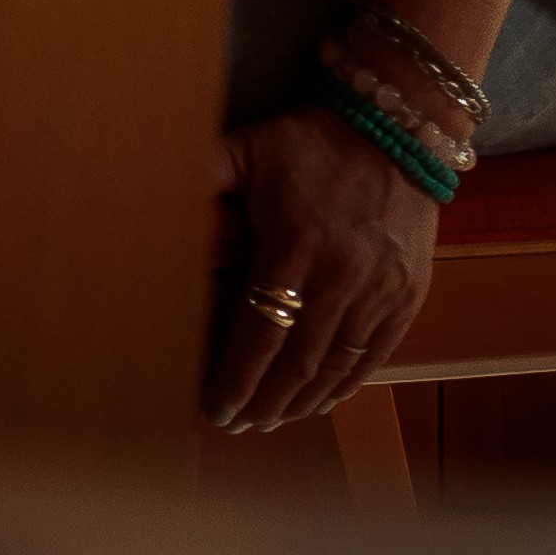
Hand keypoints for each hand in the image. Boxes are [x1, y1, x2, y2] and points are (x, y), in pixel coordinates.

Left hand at [208, 106, 437, 431]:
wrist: (397, 130)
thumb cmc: (309, 142)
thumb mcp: (247, 148)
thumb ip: (201, 174)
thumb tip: (147, 191)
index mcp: (293, 244)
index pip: (260, 331)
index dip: (237, 377)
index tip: (214, 406)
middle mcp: (342, 276)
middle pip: (297, 361)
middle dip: (264, 400)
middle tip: (236, 424)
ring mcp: (381, 290)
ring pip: (336, 365)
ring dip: (301, 400)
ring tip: (270, 420)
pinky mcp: (408, 295)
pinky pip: (374, 354)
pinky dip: (345, 384)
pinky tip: (320, 400)